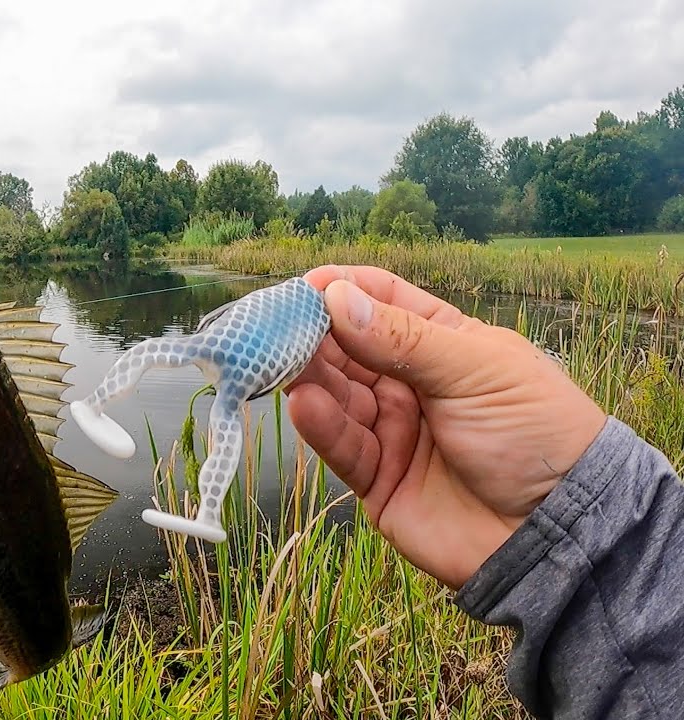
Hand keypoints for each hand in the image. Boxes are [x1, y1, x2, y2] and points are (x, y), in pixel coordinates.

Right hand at [284, 265, 606, 588]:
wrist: (560, 533)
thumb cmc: (535, 433)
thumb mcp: (474, 370)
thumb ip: (401, 338)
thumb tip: (334, 296)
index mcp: (441, 342)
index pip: (381, 301)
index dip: (342, 289)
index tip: (305, 287)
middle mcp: (409, 382)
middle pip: (346, 346)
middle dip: (311, 334)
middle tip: (274, 327)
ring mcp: (391, 429)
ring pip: (336, 394)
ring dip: (307, 376)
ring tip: (279, 363)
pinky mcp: (376, 478)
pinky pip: (341, 445)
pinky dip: (319, 424)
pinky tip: (303, 402)